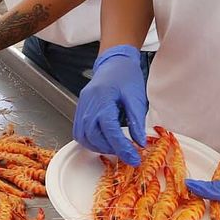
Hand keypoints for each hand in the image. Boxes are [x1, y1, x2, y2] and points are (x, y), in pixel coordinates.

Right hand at [70, 46, 146, 165]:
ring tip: (116, 148)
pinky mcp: (80, 109)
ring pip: (84, 136)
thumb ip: (137, 122)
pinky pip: (79, 131)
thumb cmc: (126, 76)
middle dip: (111, 149)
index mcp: (103, 98)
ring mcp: (82, 106)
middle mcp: (88, 103)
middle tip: (127, 153)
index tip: (133, 158)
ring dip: (99, 147)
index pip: (110, 130)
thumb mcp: (136, 98)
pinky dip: (90, 141)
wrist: (114, 61)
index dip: (122, 147)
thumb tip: (139, 143)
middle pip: (94, 136)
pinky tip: (103, 141)